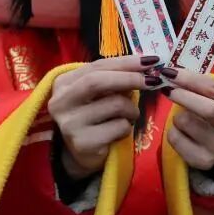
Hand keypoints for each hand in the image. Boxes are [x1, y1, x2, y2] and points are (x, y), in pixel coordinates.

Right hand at [49, 55, 158, 179]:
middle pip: (98, 81)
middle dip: (130, 78)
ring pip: (115, 104)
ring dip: (132, 109)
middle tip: (153, 81)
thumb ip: (115, 78)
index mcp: (63, 83)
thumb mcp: (101, 94)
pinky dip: (128, 127)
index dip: (126, 62)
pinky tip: (119, 132)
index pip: (97, 66)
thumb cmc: (96, 117)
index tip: (151, 60)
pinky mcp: (83, 143)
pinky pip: (119, 126)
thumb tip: (147, 66)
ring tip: (129, 115)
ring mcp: (69, 124)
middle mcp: (60, 102)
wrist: (83, 154)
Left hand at [161, 68, 213, 170]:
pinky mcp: (203, 161)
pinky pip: (175, 139)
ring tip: (184, 116)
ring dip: (177, 115)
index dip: (191, 79)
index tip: (171, 72)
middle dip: (184, 95)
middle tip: (168, 89)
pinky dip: (173, 131)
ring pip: (186, 122)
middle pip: (207, 109)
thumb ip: (202, 85)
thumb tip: (172, 73)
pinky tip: (182, 132)